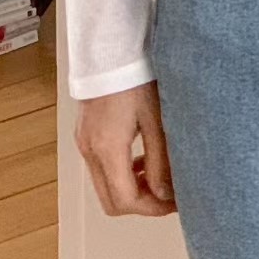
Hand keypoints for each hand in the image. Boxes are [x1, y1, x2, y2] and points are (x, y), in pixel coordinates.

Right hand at [74, 79, 177, 216]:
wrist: (110, 49)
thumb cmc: (135, 77)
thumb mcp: (156, 119)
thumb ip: (160, 160)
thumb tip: (165, 194)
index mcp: (108, 148)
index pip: (125, 201)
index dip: (152, 209)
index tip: (174, 204)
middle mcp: (90, 150)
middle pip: (111, 202)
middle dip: (141, 205)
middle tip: (168, 196)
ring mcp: (84, 142)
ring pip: (105, 186)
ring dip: (131, 189)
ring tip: (158, 175)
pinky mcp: (85, 134)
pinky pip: (101, 167)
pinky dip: (121, 173)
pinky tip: (142, 158)